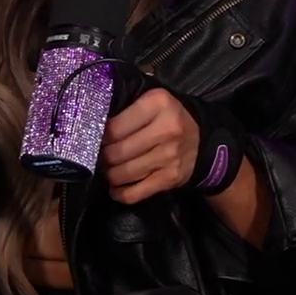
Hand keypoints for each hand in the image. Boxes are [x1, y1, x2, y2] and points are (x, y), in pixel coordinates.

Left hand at [100, 89, 200, 203]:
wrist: (202, 142)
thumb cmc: (169, 118)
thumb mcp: (152, 101)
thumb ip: (126, 104)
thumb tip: (93, 118)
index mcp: (158, 104)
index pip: (114, 127)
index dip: (100, 135)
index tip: (97, 138)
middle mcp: (167, 129)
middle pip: (117, 152)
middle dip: (103, 156)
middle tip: (102, 155)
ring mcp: (170, 156)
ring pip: (123, 173)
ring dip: (110, 174)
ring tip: (109, 169)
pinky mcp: (170, 178)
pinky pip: (134, 193)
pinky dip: (120, 193)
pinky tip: (116, 188)